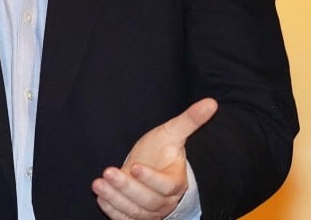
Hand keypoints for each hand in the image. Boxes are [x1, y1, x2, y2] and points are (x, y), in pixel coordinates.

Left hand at [92, 98, 217, 219]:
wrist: (154, 169)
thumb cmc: (163, 151)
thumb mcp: (173, 133)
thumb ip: (190, 120)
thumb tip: (211, 102)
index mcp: (176, 182)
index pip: (165, 185)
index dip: (151, 179)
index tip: (135, 166)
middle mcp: (164, 201)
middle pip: (148, 200)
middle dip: (126, 187)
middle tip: (108, 172)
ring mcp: (150, 212)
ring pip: (134, 211)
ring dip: (115, 199)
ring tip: (99, 183)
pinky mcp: (136, 216)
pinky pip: (125, 219)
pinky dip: (112, 211)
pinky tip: (101, 196)